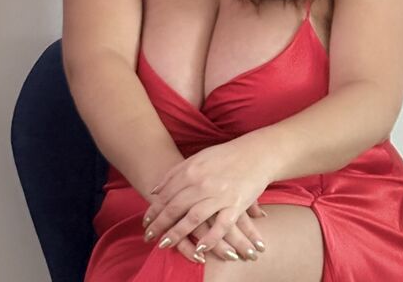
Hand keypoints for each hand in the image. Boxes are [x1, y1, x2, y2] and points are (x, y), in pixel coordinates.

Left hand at [142, 138, 273, 255]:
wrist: (257, 153)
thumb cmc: (226, 155)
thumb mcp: (198, 158)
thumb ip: (176, 173)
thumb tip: (156, 190)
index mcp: (192, 170)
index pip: (167, 194)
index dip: (154, 209)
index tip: (145, 222)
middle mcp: (203, 183)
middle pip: (176, 208)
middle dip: (160, 224)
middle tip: (148, 236)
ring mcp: (220, 195)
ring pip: (193, 219)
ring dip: (177, 234)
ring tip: (164, 245)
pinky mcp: (236, 205)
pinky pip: (221, 226)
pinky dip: (210, 239)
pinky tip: (200, 249)